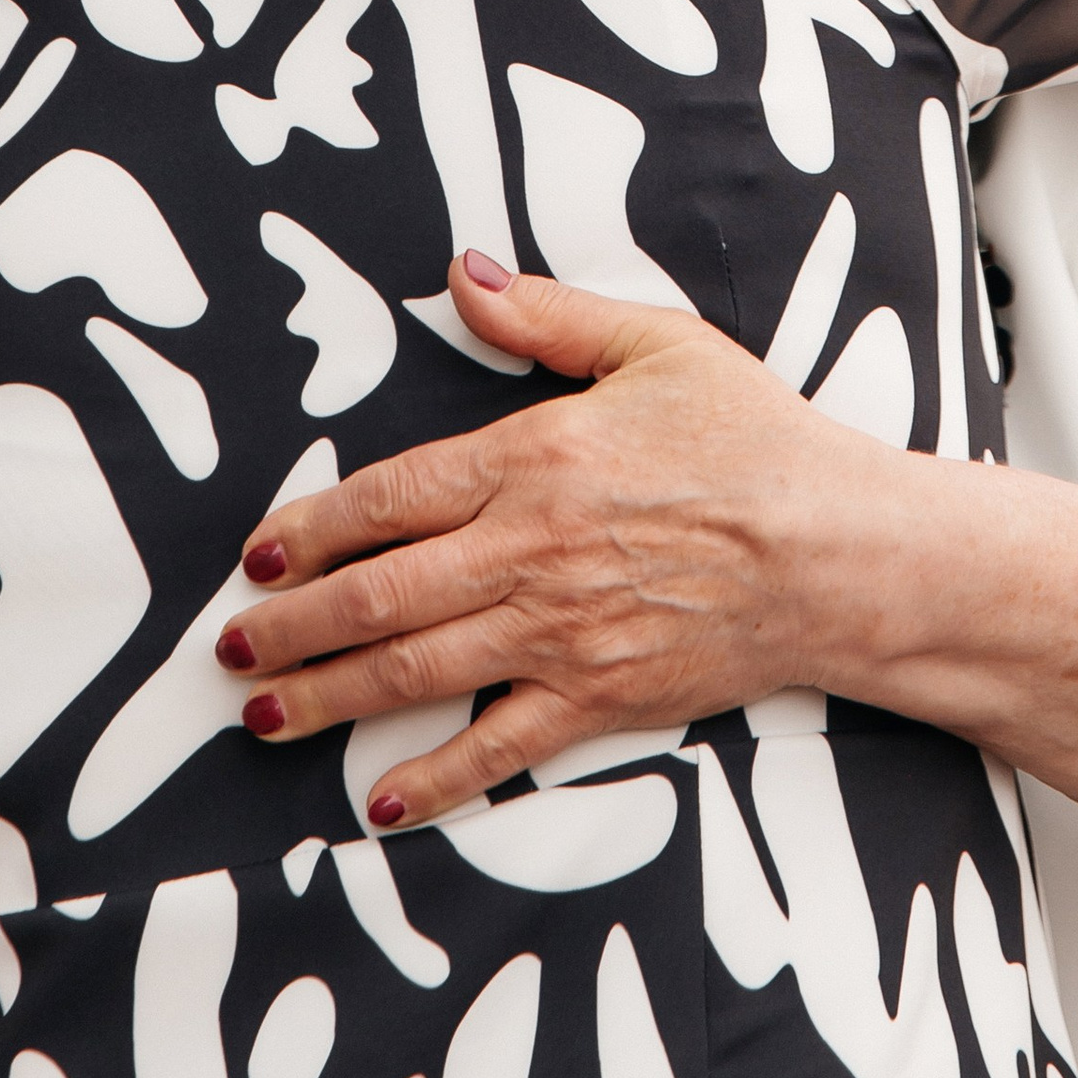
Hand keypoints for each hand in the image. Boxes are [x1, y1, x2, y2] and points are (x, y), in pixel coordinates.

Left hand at [219, 257, 1077, 905]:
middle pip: (382, 593)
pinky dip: (435, 778)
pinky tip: (380, 800)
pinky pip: (501, 746)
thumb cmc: (756, 440)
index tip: (260, 551)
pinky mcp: (604, 700)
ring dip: (332, 697)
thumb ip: (546, 317)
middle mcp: (534, 552)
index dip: (315, 527)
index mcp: (536, 457)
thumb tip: (460, 277)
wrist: (847, 551)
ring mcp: (564, 635)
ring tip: (264, 715)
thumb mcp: (656, 346)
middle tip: (230, 648)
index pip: (393, 495)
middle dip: (294, 626)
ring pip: (420, 670)